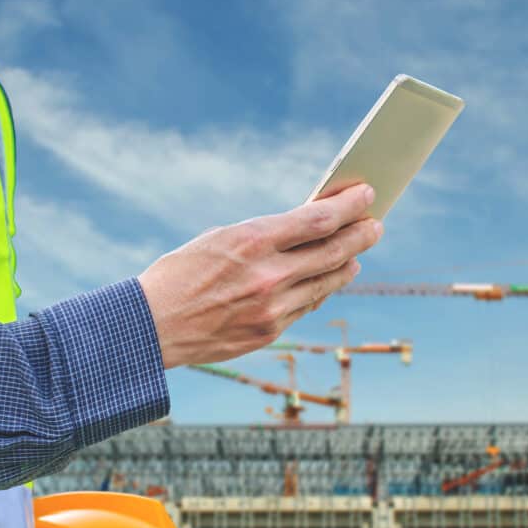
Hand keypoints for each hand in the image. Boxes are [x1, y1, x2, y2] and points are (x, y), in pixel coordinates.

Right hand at [138, 184, 381, 367]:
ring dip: (348, 264)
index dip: (349, 206)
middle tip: (376, 224)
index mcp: (251, 241)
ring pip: (326, 283)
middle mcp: (268, 275)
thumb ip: (264, 235)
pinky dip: (322, 290)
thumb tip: (305, 227)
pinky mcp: (269, 333)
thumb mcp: (218, 239)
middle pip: (333, 251)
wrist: (151, 328)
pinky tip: (329, 280)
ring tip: (359, 253)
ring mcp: (271, 308)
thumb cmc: (179, 274)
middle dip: (361, 235)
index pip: (318, 219)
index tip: (367, 195)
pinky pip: (306, 307)